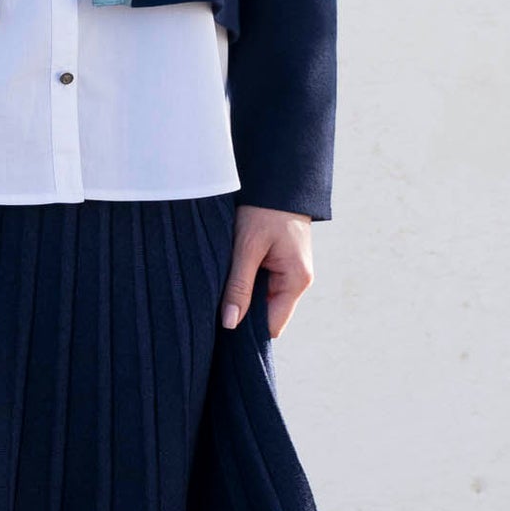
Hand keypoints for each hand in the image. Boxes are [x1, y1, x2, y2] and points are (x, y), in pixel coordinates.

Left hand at [222, 206, 315, 336]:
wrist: (277, 179)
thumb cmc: (264, 210)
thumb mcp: (247, 247)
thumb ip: (239, 286)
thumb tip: (230, 324)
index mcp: (296, 280)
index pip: (272, 326)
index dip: (247, 331)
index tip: (219, 329)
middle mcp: (296, 281)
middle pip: (266, 315)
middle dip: (241, 314)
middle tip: (212, 310)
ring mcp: (288, 272)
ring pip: (260, 299)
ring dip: (241, 296)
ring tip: (218, 290)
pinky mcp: (278, 263)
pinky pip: (259, 284)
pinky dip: (243, 283)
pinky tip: (227, 277)